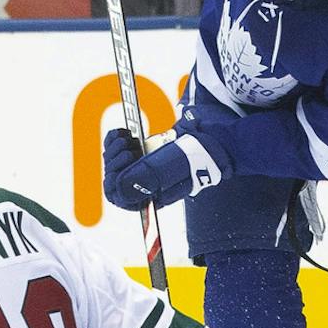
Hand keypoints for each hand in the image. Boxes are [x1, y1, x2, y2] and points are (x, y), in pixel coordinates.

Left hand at [101, 124, 229, 210]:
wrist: (214, 134)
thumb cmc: (200, 154)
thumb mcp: (176, 165)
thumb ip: (149, 176)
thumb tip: (118, 187)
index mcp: (152, 195)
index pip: (119, 196)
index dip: (114, 180)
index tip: (126, 160)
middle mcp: (146, 183)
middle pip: (114, 177)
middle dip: (115, 161)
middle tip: (129, 147)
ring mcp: (144, 166)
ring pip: (114, 162)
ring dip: (114, 148)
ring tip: (128, 139)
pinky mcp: (143, 149)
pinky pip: (117, 147)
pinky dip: (115, 138)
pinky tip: (124, 131)